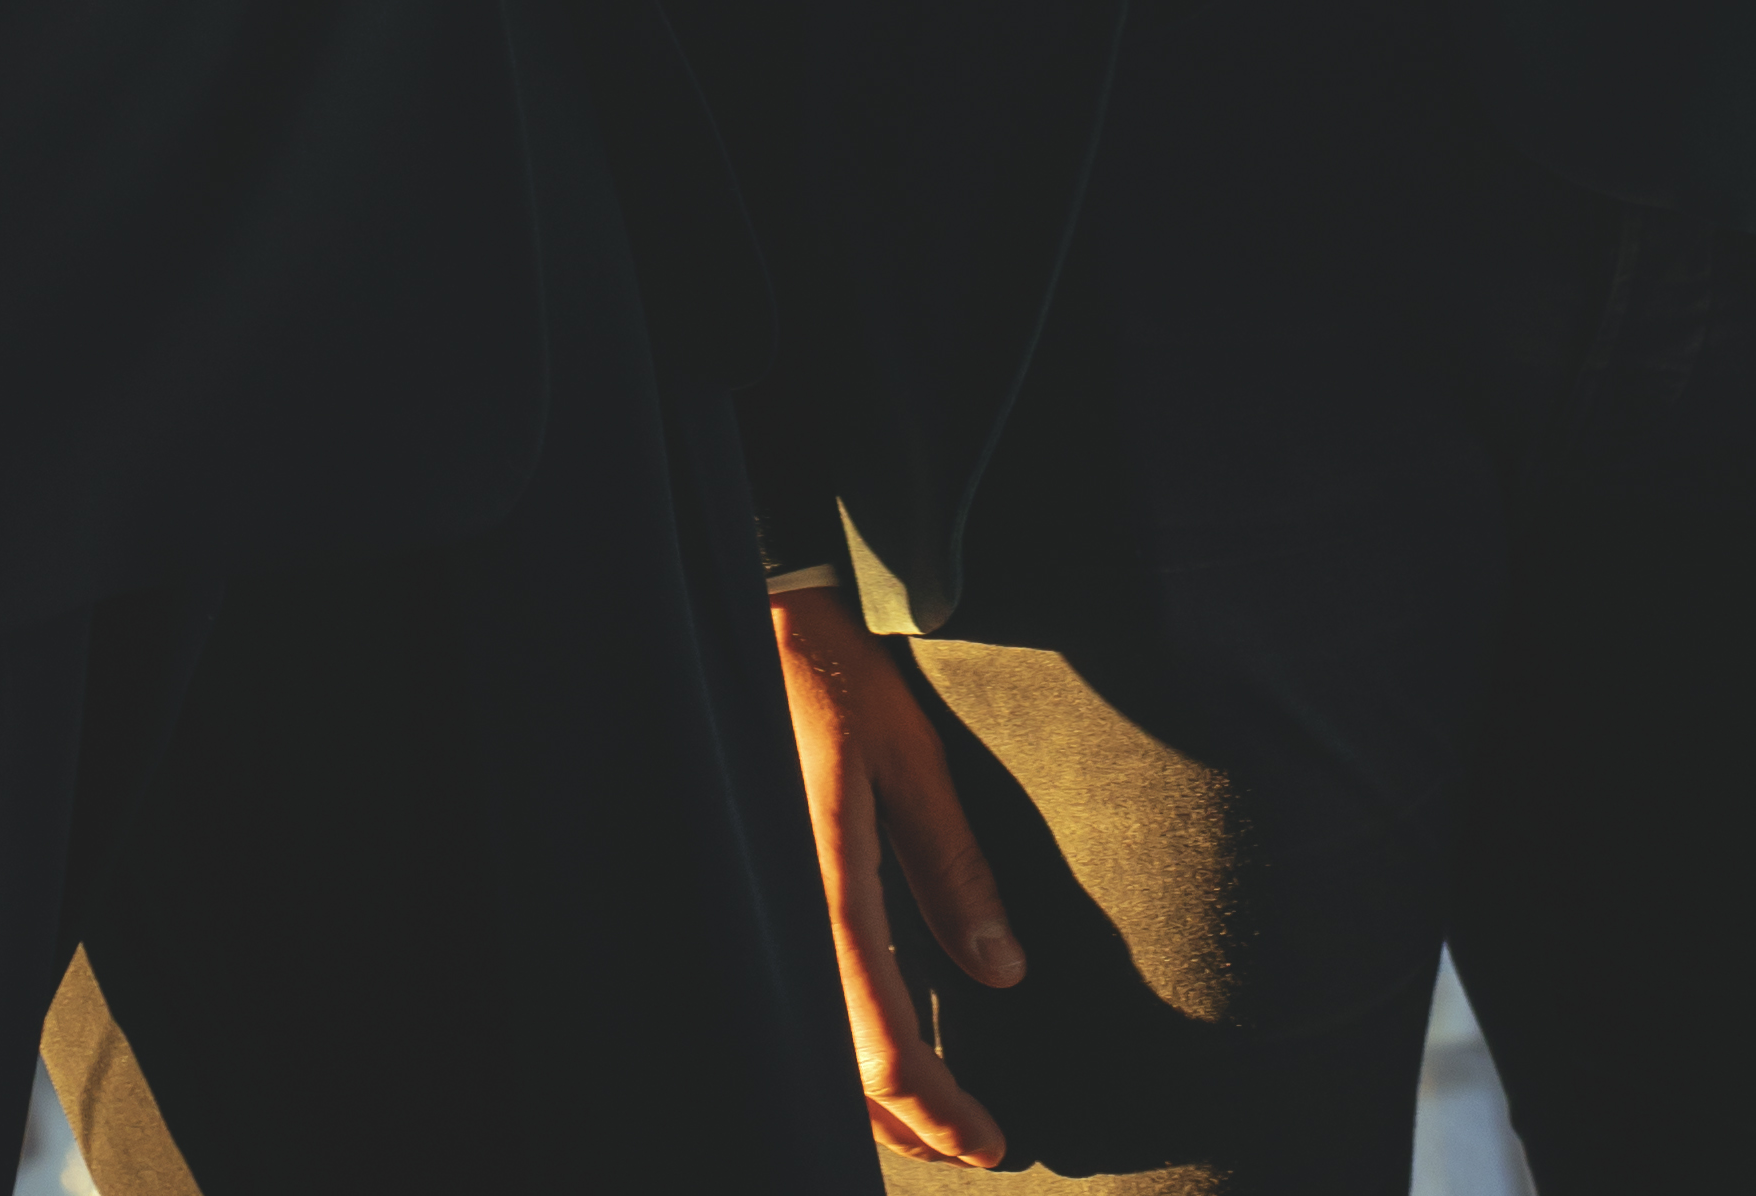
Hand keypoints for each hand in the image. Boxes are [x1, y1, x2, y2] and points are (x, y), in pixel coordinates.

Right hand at [771, 584, 1026, 1169]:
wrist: (752, 614)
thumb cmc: (833, 671)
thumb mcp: (910, 756)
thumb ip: (953, 865)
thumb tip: (1003, 971)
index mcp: (827, 886)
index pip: (883, 1043)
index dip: (937, 1107)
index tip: (988, 1143)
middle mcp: (784, 910)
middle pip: (841, 1065)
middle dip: (907, 1120)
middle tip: (969, 1147)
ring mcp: (763, 901)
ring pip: (810, 1037)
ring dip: (869, 1090)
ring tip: (928, 1116)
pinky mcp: (758, 885)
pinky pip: (797, 990)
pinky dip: (839, 1038)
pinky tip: (869, 1043)